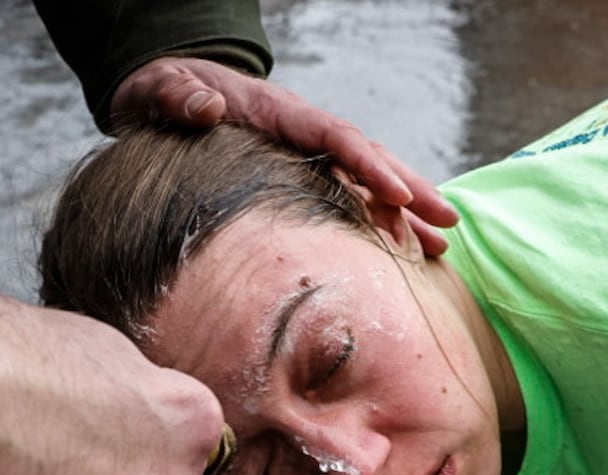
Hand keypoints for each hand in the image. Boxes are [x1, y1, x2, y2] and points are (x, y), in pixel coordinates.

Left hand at [110, 56, 458, 254]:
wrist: (163, 96)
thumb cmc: (162, 93)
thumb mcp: (160, 89)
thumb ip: (179, 96)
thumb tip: (205, 105)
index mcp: (280, 114)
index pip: (337, 137)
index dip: (369, 166)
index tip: (398, 196)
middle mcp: (305, 136)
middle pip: (370, 160)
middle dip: (411, 191)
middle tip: (448, 223)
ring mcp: (308, 158)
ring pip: (367, 184)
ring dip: (405, 214)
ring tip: (442, 246)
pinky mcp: (302, 179)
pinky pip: (349, 200)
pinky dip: (378, 223)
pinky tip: (402, 252)